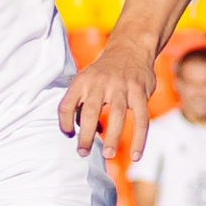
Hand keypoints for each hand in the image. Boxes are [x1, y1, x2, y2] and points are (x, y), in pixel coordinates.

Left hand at [60, 38, 155, 160]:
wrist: (130, 49)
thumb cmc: (102, 74)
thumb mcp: (85, 82)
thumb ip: (80, 105)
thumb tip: (82, 133)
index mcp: (81, 82)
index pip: (66, 105)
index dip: (64, 123)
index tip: (68, 135)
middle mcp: (100, 83)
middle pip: (90, 112)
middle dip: (85, 135)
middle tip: (82, 153)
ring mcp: (122, 87)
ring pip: (117, 115)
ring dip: (112, 137)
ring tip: (108, 155)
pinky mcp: (140, 92)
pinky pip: (141, 119)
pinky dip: (140, 139)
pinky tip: (136, 156)